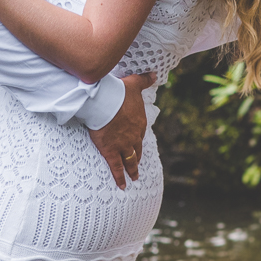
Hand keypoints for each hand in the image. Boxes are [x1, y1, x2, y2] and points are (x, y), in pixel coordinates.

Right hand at [88, 72, 155, 189]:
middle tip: (136, 165)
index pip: (140, 133)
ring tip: (133, 178)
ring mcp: (123, 145)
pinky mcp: (110, 151)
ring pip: (129, 160)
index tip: (136, 143)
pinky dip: (120, 177)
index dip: (137, 139)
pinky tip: (123, 186)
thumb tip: (155, 74)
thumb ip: (145, 80)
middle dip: (136, 158)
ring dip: (132, 169)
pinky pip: (116, 167)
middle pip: (136, 149)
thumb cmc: (119, 92)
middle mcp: (134, 136)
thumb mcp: (135, 84)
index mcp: (139, 122)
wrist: (106, 101)